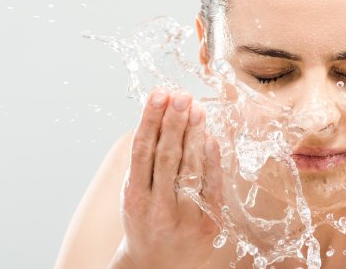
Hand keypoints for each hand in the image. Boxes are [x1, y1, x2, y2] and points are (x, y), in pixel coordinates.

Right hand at [110, 88, 222, 268]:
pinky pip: (212, 186)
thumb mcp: (134, 192)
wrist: (159, 265)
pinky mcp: (208, 223)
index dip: (151, 120)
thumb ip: (145, 160)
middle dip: (174, 122)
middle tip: (181, 95)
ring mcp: (184, 217)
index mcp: (134, 198)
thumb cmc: (145, 219)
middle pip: (166, 157)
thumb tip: (161, 116)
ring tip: (197, 108)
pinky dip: (211, 160)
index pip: (142, 151)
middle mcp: (158, 208)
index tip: (159, 94)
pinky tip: (210, 137)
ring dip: (194, 135)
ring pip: (190, 168)